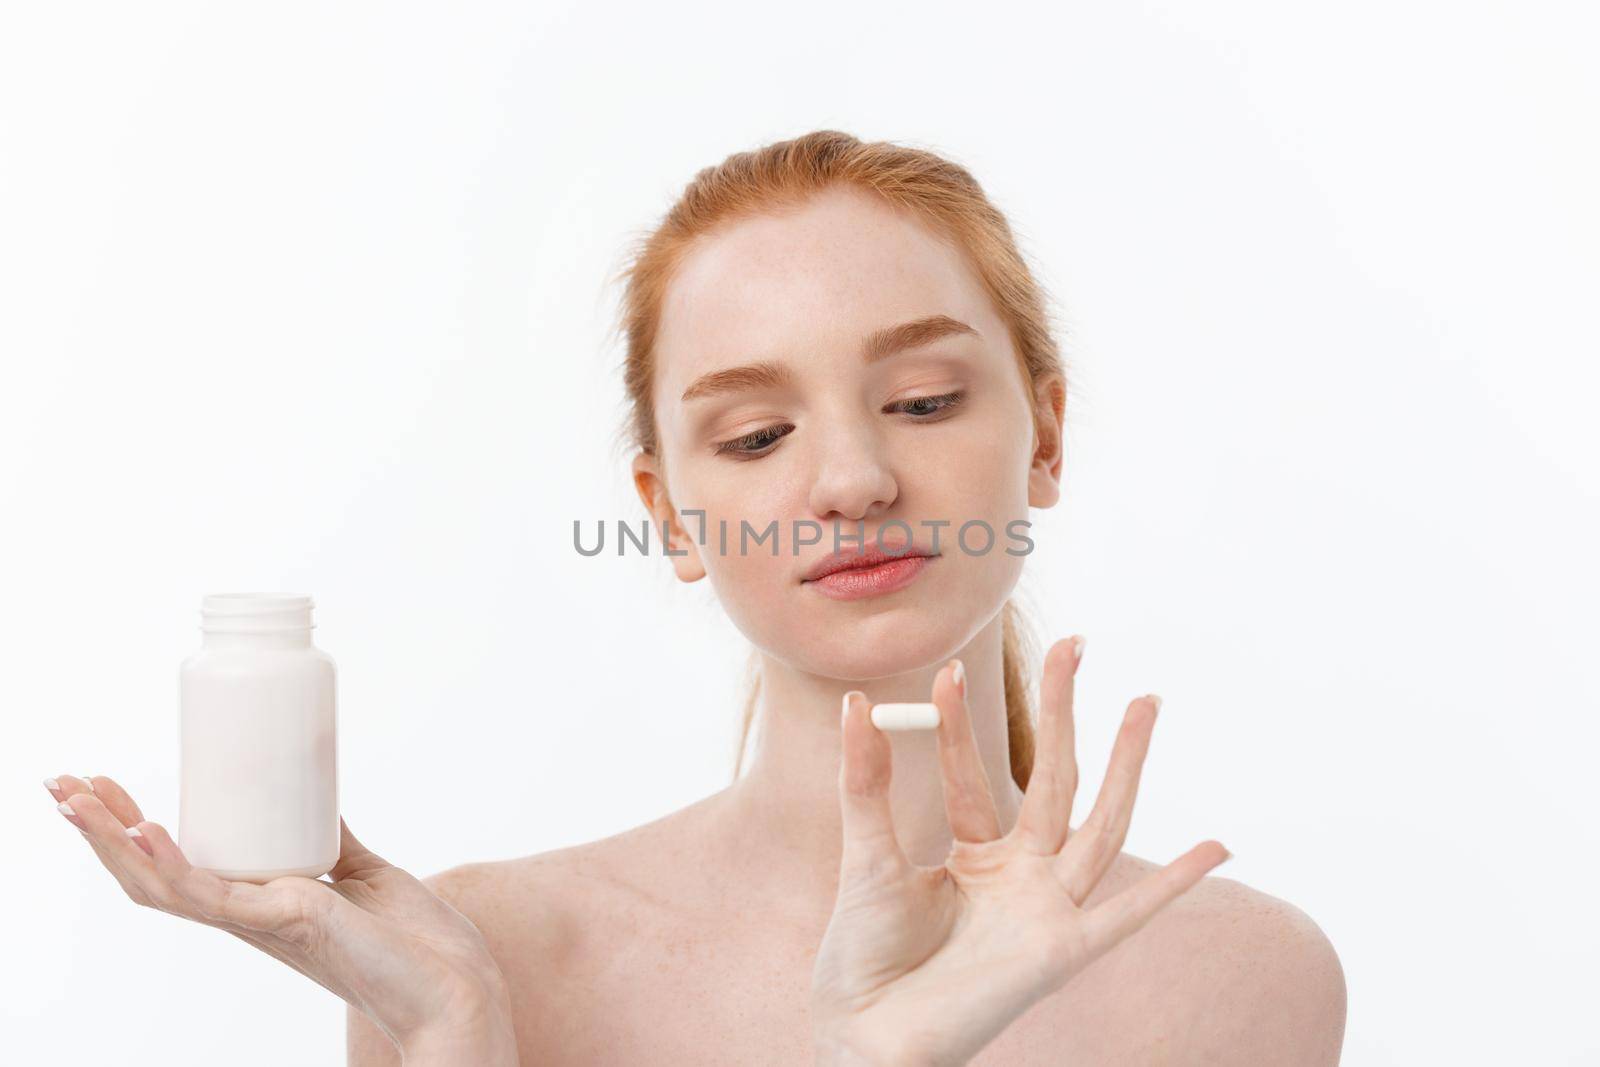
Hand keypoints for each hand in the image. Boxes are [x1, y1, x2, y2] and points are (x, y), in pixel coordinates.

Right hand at [44, 774, 516, 1061]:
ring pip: (163, 887)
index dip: (130, 832)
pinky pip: (216, 897)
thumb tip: (316, 795)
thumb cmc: (415, 942)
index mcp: (258, 904)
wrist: (457, 984)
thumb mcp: (360, 873)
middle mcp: (248, 916)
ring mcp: (263, 921)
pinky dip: (176, 865)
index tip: (102, 789)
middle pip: (150, 877)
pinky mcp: (289, 922)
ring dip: (113, 842)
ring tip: (76, 798)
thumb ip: (332, 840)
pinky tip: (148, 832)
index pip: (173, 867)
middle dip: (101, 831)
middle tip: (64, 784)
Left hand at [810, 637, 1229, 1065]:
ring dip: (1126, 762)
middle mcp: (1018, 876)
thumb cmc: (861, 955)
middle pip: (1054, 778)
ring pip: (1098, 821)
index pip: (975, 772)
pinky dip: (1175, 885)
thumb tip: (856, 704)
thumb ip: (867, 783)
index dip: (958, 724)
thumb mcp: (866, 854)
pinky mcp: (1061, 950)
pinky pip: (1128, 914)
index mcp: (973, 856)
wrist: (865, 1032)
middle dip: (1064, 712)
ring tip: (1146, 700)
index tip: (948, 669)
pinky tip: (1217, 848)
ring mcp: (1044, 909)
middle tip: (1077, 644)